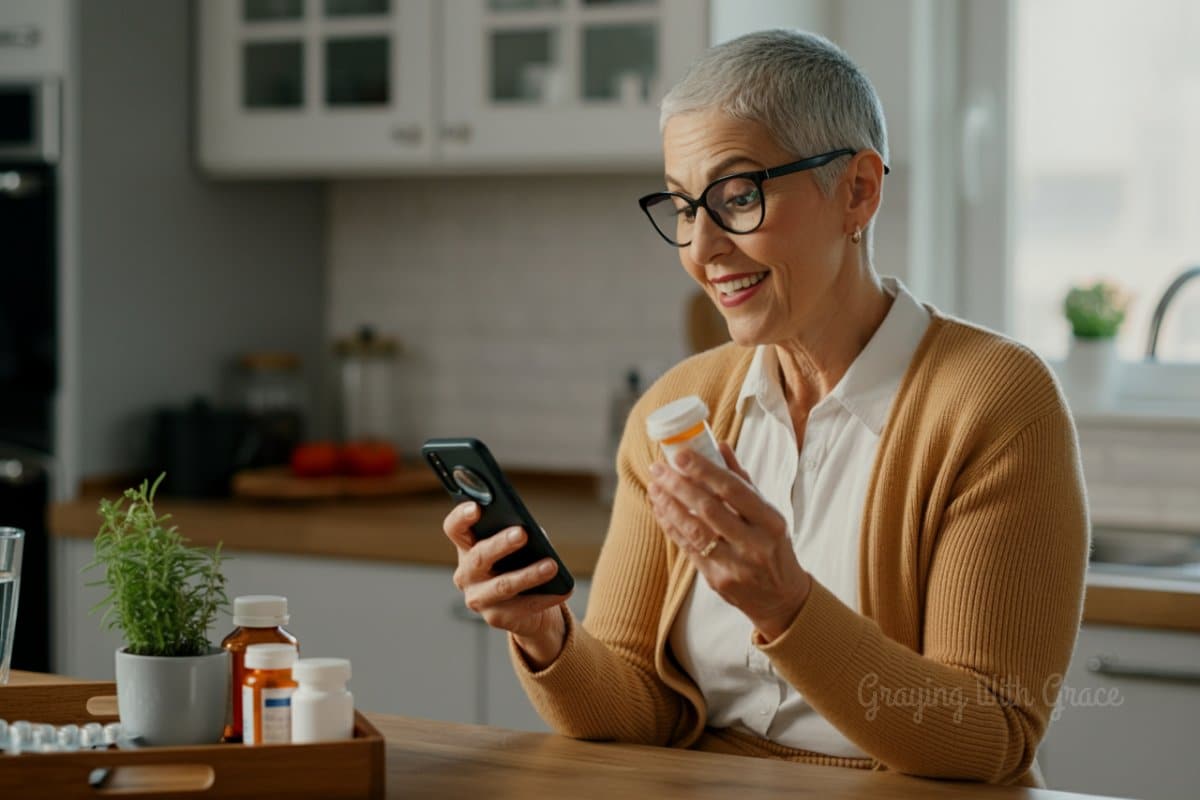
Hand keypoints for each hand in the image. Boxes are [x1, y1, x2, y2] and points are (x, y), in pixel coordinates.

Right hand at [442, 501, 570, 668]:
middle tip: (522, 533)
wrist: (527, 607)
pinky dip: (545, 597)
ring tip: (552, 565)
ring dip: (529, 574)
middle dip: (501, 544)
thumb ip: (520, 534)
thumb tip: (534, 534)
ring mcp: (478, 598)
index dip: (461, 517)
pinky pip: (522, 606)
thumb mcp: (520, 545)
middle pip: (479, 556)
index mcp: (467, 547)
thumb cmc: (520, 563)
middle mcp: (466, 574)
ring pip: (502, 585)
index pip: (455, 529)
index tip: (476, 507)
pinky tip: (562, 589)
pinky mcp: (495, 618)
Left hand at [647, 443, 810, 640]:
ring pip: (694, 531)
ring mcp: (735, 565)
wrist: (781, 598)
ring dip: (669, 506)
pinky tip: (660, 509)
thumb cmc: (772, 546)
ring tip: (654, 487)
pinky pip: (688, 548)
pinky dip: (671, 526)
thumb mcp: (768, 514)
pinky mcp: (717, 580)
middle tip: (658, 468)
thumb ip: (743, 481)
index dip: (704, 470)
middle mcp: (755, 544)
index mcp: (771, 521)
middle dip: (679, 485)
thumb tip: (719, 445)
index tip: (680, 454)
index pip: (733, 490)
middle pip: (709, 509)